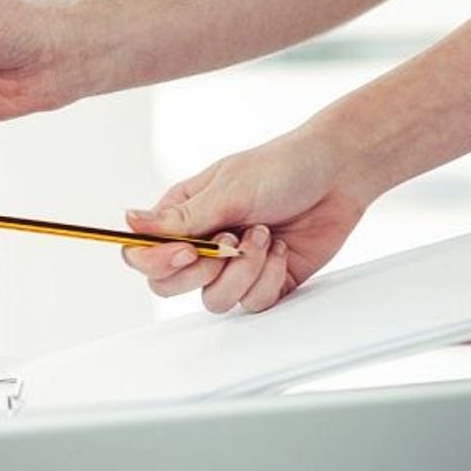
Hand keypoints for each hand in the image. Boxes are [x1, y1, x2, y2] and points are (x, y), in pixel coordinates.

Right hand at [119, 127, 368, 312]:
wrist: (340, 175)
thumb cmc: (283, 168)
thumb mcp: (228, 189)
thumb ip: (181, 217)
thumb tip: (130, 223)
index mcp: (182, 217)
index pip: (142, 253)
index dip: (157, 261)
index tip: (188, 251)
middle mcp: (202, 245)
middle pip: (168, 286)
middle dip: (203, 271)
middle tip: (229, 245)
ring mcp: (232, 267)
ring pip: (213, 299)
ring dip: (244, 270)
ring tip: (264, 236)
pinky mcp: (264, 282)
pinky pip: (252, 303)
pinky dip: (269, 277)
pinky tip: (279, 248)